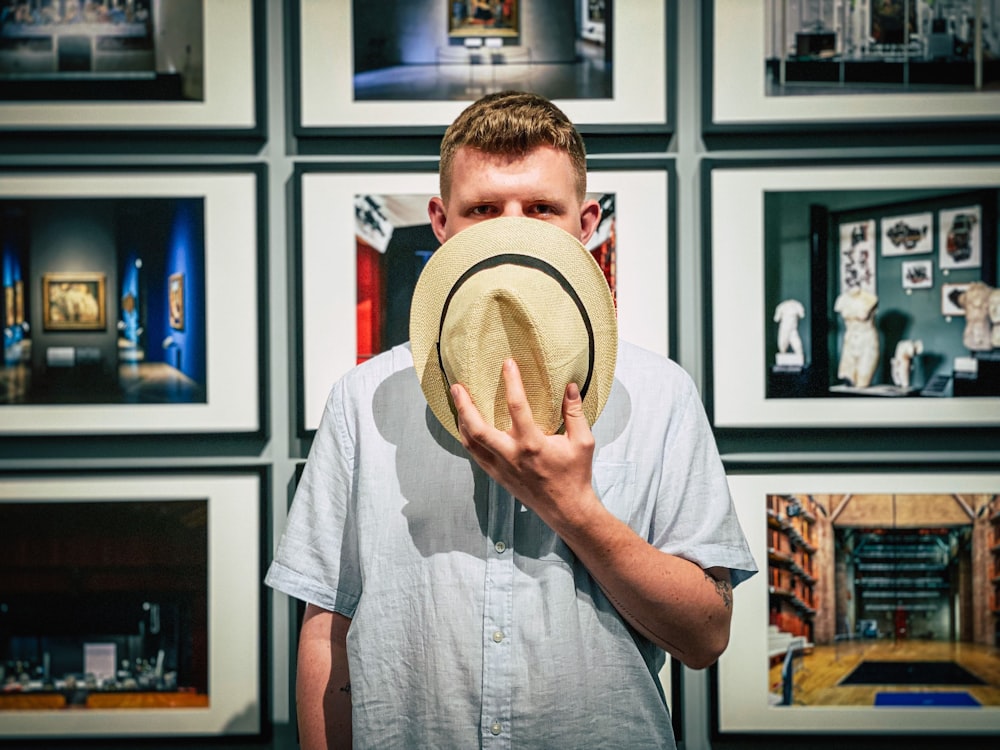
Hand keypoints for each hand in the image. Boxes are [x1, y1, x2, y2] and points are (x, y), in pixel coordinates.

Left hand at [449, 358, 600, 527]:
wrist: (567, 509)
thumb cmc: (576, 474)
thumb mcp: (583, 441)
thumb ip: (575, 412)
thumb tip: (570, 386)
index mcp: (533, 444)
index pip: (517, 406)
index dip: (511, 382)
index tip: (507, 363)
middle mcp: (512, 455)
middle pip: (478, 428)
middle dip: (464, 405)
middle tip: (457, 386)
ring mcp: (501, 467)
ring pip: (471, 442)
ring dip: (461, 421)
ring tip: (458, 402)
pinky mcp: (497, 476)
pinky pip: (475, 455)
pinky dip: (467, 438)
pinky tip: (466, 426)